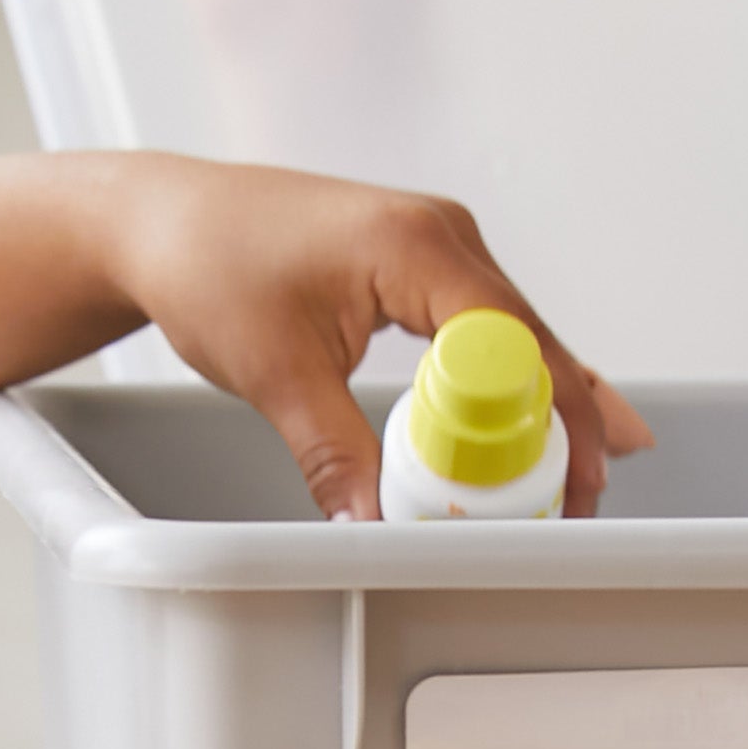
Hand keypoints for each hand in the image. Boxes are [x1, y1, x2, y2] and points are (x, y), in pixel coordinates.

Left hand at [96, 155, 648, 517]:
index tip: (567, 481)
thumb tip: (373, 524)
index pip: (511, 343)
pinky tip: (531, 425)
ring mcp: (435, 244)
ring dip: (536, 404)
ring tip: (567, 478)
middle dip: (562, 421)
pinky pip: (484, 328)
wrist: (165, 223)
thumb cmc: (209, 262)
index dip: (548, 417)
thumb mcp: (276, 373)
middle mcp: (440, 234)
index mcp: (414, 245)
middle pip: (530, 340)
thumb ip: (334, 455)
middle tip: (582, 498)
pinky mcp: (420, 264)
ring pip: (513, 336)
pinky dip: (503, 382)